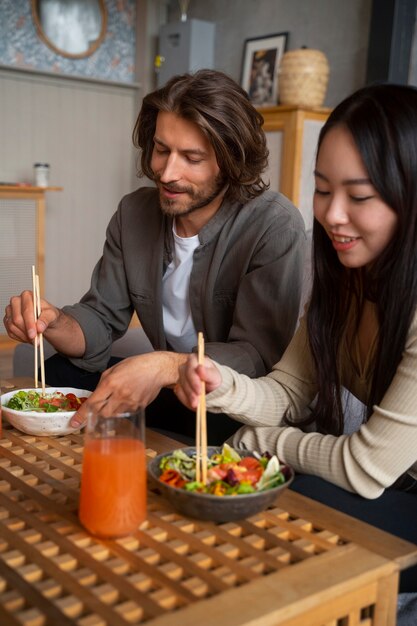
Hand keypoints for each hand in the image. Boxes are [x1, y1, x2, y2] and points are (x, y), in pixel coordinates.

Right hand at [4, 291, 59, 343]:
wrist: (45, 320)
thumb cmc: (48, 314)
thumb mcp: (52, 315)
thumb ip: (46, 320)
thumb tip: (39, 327)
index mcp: (27, 296)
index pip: (26, 310)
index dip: (29, 323)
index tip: (34, 334)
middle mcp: (16, 302)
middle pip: (17, 319)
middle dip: (26, 331)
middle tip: (35, 340)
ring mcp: (10, 311)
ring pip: (12, 326)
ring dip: (24, 336)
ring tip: (34, 339)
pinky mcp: (7, 321)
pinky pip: (10, 332)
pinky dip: (20, 338)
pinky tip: (28, 338)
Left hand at [70, 351, 184, 427]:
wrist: (158, 368)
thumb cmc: (136, 365)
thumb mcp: (114, 369)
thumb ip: (103, 383)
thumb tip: (96, 396)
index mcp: (111, 383)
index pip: (92, 403)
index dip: (81, 415)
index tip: (73, 423)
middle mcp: (120, 394)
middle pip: (101, 413)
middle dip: (97, 413)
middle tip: (98, 408)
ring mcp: (130, 402)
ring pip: (113, 415)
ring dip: (110, 411)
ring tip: (115, 400)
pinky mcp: (139, 407)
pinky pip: (125, 413)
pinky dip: (122, 409)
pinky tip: (127, 399)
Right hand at [175, 354, 221, 409]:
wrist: (213, 387)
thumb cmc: (214, 379)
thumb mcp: (215, 376)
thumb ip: (208, 373)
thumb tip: (200, 368)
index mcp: (194, 360)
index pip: (190, 368)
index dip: (194, 380)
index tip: (199, 390)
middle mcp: (185, 367)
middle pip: (184, 379)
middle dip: (191, 392)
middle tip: (198, 401)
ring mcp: (181, 377)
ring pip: (181, 387)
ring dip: (188, 397)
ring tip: (197, 404)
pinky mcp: (179, 386)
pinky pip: (179, 394)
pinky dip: (185, 400)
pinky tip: (192, 403)